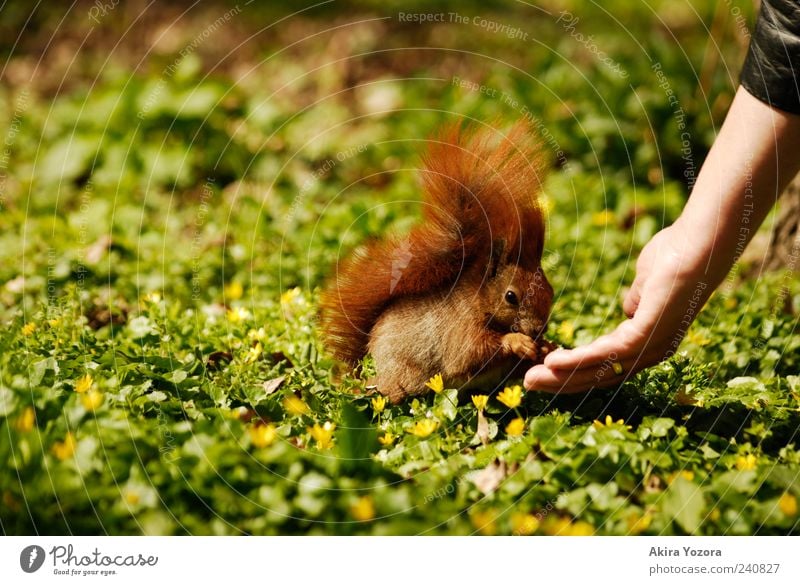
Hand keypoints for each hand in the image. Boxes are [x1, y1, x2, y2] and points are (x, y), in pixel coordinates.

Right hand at [524, 223, 714, 392]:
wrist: (701, 241)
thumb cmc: (675, 256)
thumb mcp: (647, 285)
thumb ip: (636, 300)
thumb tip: (627, 308)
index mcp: (650, 341)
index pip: (609, 366)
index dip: (576, 371)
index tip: (545, 371)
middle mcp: (653, 351)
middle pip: (601, 376)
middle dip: (562, 382)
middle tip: (528, 384)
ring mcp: (652, 344)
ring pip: (601, 370)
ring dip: (564, 376)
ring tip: (533, 378)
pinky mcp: (648, 332)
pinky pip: (608, 352)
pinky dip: (578, 359)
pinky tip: (554, 361)